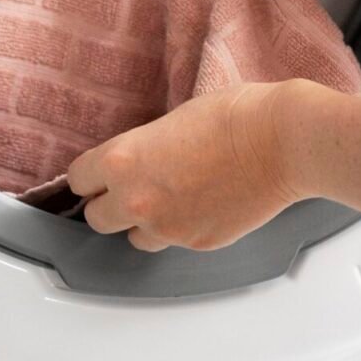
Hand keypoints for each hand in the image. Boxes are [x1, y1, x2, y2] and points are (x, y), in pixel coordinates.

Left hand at [68, 83, 300, 252]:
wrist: (282, 142)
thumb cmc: (237, 117)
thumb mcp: (174, 118)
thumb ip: (146, 147)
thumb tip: (143, 161)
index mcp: (123, 160)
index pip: (78, 180)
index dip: (91, 176)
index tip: (99, 175)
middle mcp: (137, 200)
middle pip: (96, 218)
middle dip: (111, 204)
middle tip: (133, 189)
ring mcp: (167, 228)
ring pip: (135, 238)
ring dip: (145, 223)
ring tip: (172, 199)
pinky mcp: (197, 243)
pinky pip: (175, 242)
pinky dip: (184, 228)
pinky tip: (204, 204)